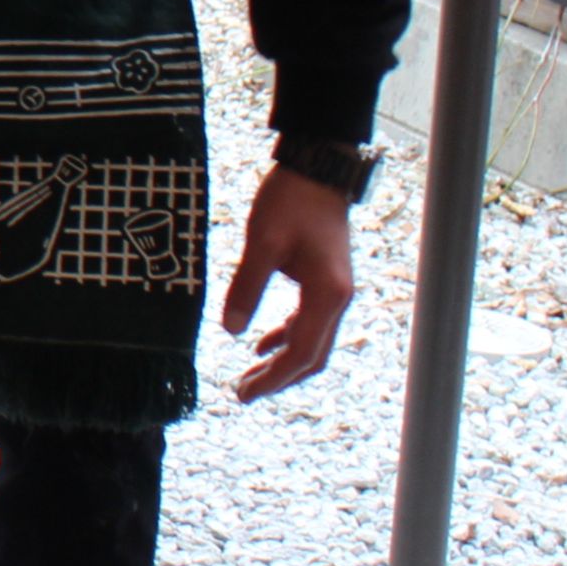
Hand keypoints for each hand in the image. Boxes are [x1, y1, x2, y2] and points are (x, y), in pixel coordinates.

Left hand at [222, 162, 356, 401]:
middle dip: (278, 378)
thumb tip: (229, 330)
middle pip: (311, 356)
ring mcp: (334, 292)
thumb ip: (247, 287)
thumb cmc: (290, 201)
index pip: (300, 353)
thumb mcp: (262, 242)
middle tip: (242, 392)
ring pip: (311, 342)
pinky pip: (309, 323)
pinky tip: (261, 343)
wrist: (316, 172)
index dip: (273, 378)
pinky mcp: (325, 282)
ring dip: (281, 361)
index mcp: (326, 295)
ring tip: (248, 374)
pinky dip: (286, 337)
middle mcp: (337, 299)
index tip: (244, 393)